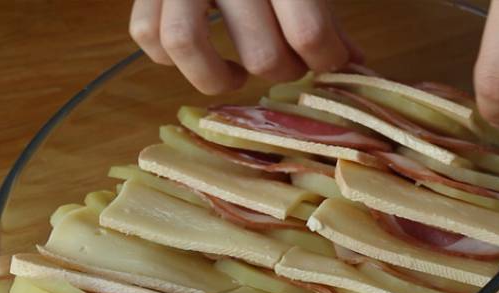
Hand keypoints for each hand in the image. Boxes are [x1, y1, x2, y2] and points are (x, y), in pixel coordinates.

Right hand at [129, 0, 361, 94]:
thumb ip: (325, 10)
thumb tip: (351, 59)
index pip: (308, 32)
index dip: (327, 59)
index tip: (331, 59)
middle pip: (261, 54)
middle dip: (285, 70)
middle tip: (290, 61)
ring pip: (186, 46)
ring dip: (219, 77)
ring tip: (238, 75)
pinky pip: (147, 35)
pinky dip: (170, 58)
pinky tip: (201, 55)